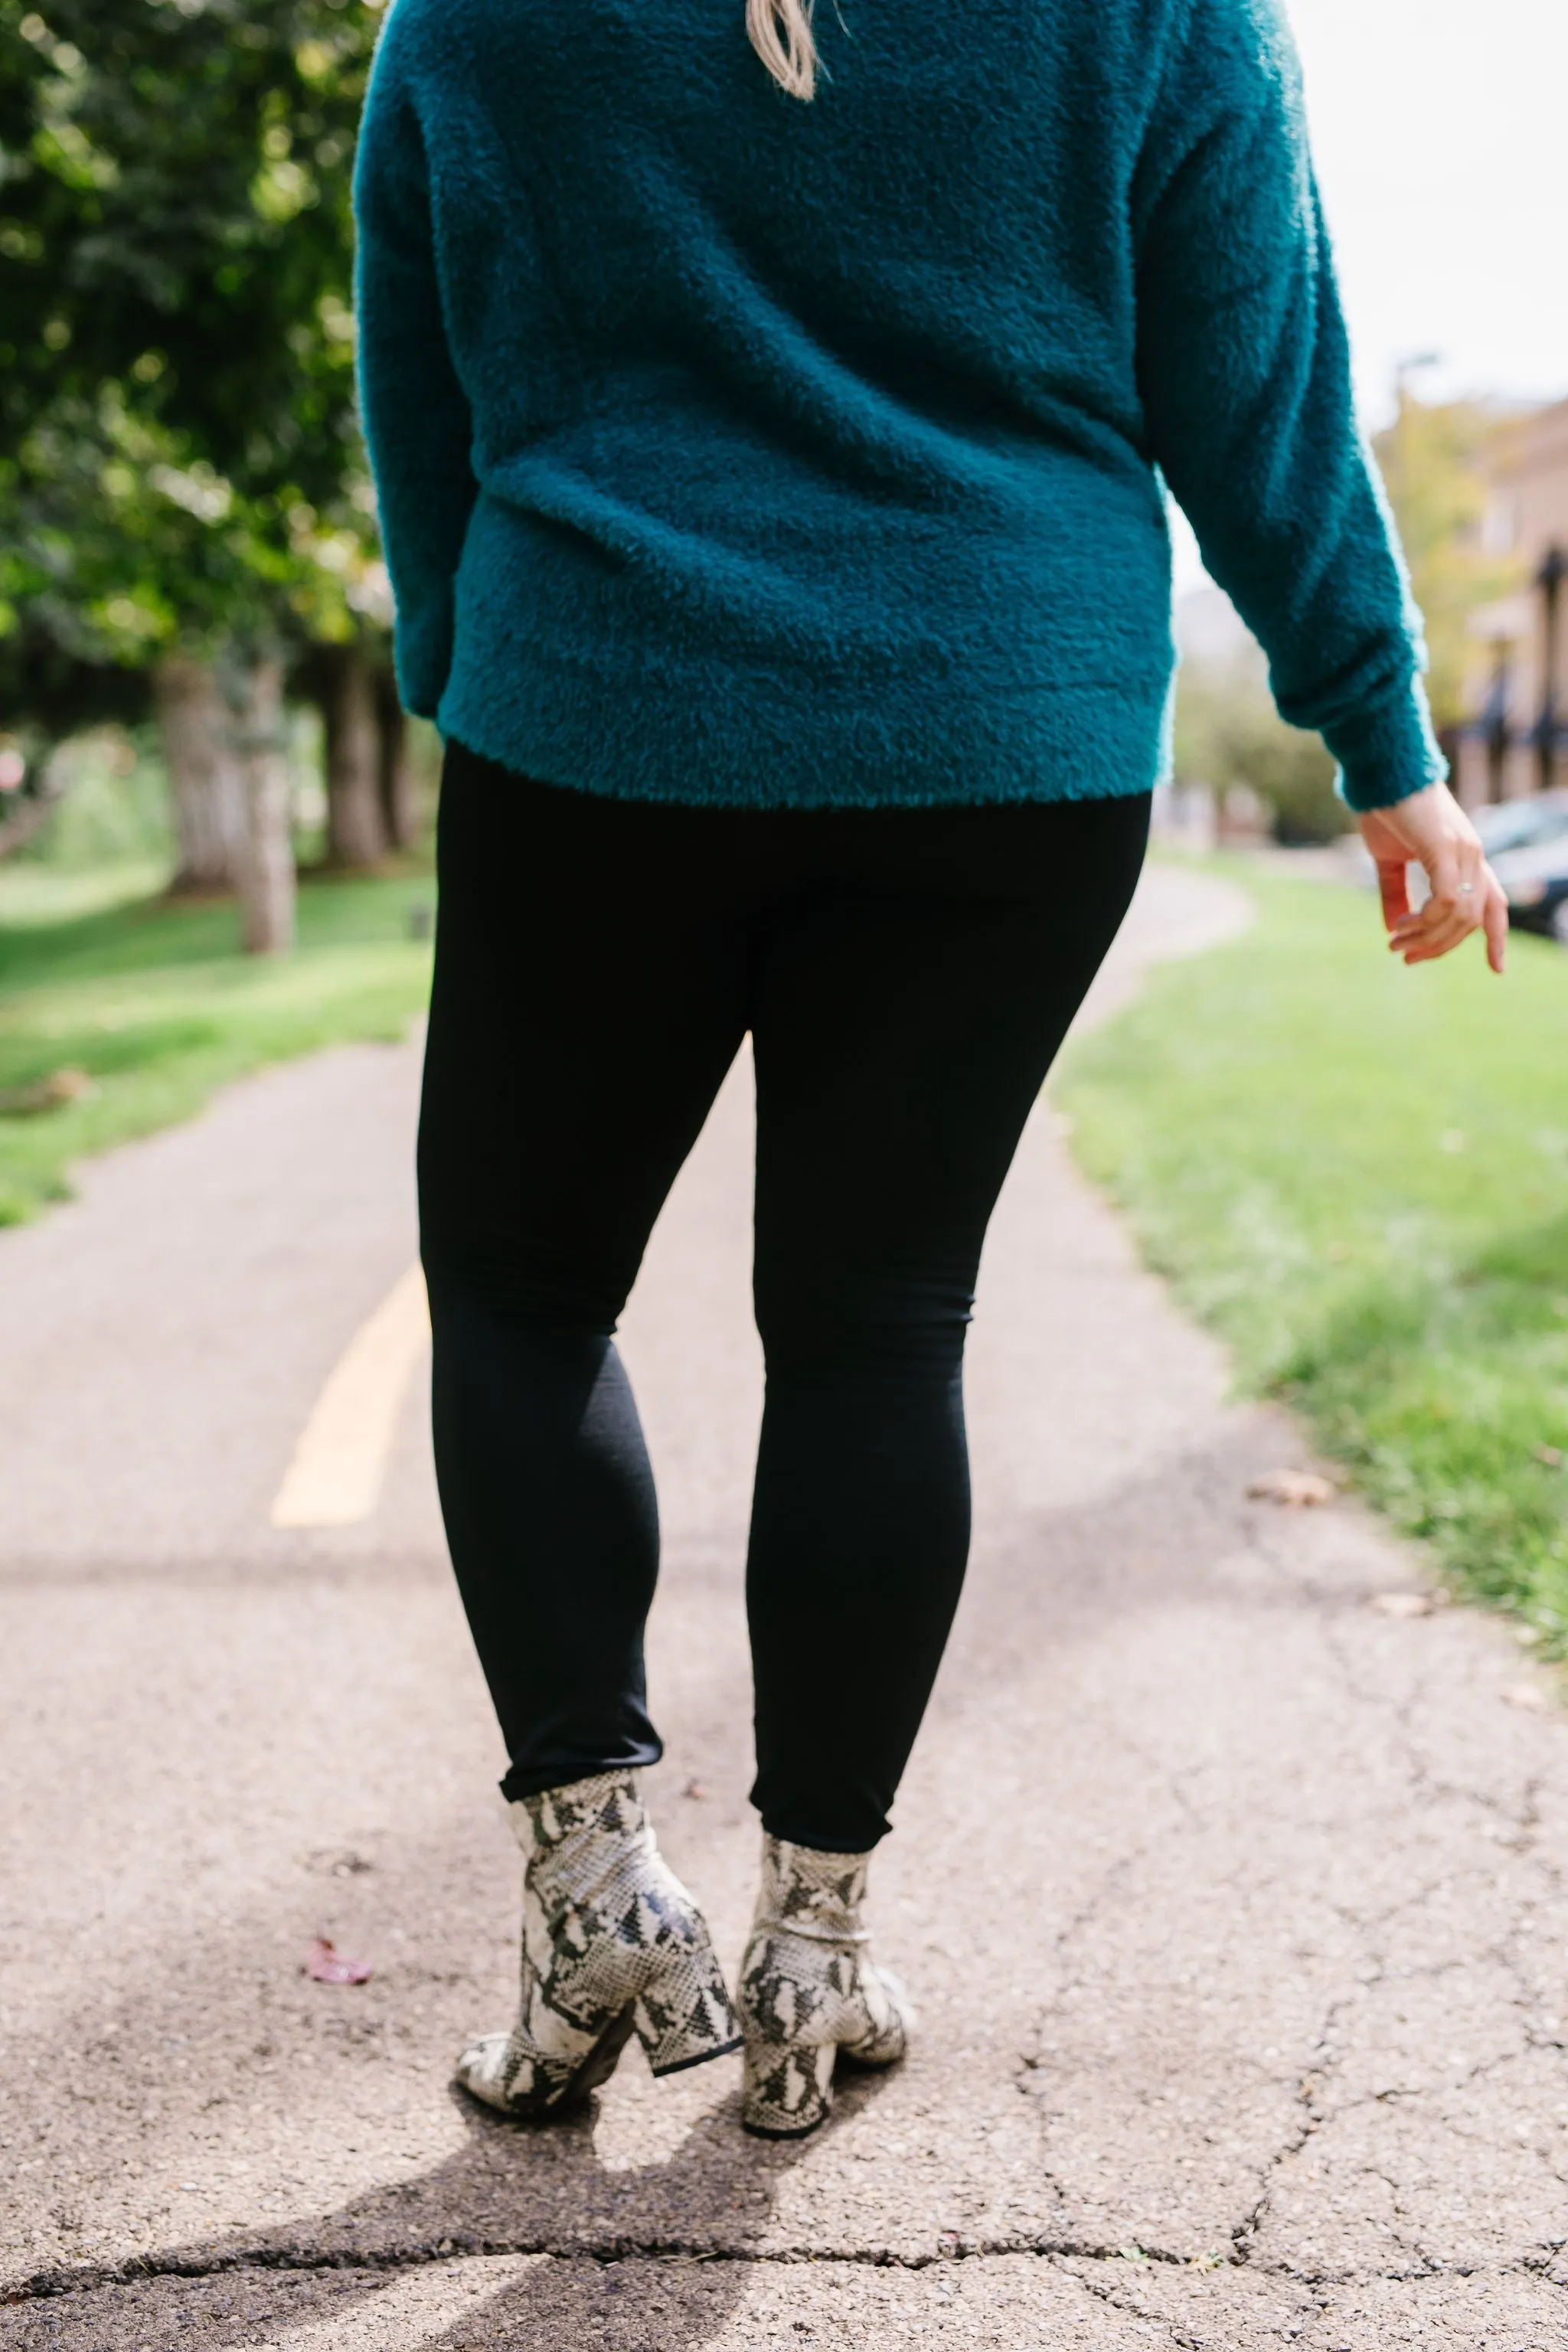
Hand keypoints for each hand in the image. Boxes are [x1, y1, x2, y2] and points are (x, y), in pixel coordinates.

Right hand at [1358, 782, 1507, 973]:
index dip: (1498, 939)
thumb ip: (1395, 894)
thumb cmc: (1385, 809)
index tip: (1498, 970)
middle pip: (1473, 922)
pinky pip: (1448, 901)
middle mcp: (1474, 856)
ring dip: (1426, 938)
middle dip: (1439, 948)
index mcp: (1467, 859)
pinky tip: (1402, 924)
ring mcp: (1464, 852)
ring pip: (1461, 916)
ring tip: (1395, 942)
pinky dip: (1426, 921)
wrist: (1380, 772)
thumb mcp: (1388, 861)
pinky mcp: (1446, 848)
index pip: (1495, 904)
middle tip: (1404, 957)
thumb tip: (1393, 930)